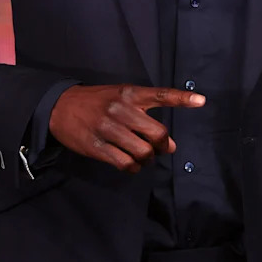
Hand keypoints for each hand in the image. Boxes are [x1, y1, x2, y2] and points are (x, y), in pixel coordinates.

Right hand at [48, 84, 204, 172]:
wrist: (60, 106)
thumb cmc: (98, 101)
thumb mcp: (120, 95)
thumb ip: (143, 112)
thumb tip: (167, 143)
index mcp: (130, 93)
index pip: (161, 94)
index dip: (182, 98)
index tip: (201, 100)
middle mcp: (122, 110)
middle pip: (157, 133)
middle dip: (164, 145)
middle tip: (164, 149)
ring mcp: (109, 129)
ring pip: (142, 152)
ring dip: (148, 158)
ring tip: (145, 157)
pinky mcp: (97, 147)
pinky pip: (124, 163)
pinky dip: (133, 168)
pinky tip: (132, 165)